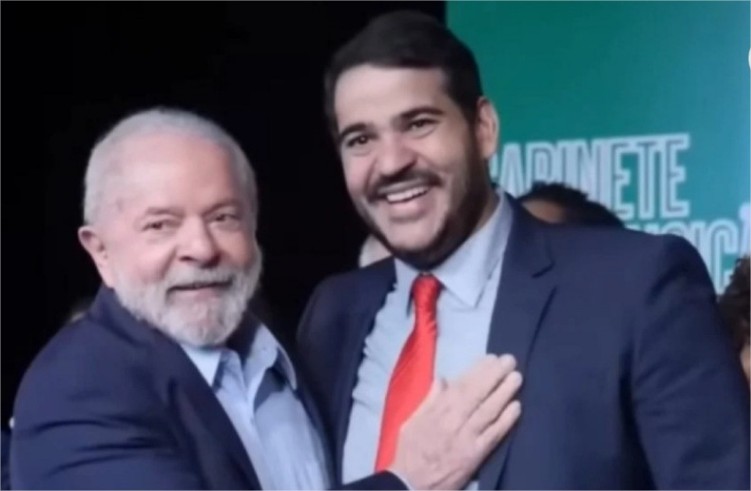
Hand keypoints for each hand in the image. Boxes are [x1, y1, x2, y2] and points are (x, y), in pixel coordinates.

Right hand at [389, 354, 521, 489]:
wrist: (411, 485)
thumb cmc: (410, 453)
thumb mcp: (411, 422)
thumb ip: (428, 401)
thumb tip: (442, 380)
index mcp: (437, 412)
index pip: (461, 386)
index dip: (478, 371)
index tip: (490, 358)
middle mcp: (453, 421)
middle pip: (477, 394)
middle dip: (494, 376)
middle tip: (510, 360)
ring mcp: (466, 438)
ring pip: (488, 411)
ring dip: (504, 392)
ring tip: (517, 377)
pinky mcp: (475, 455)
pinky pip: (493, 435)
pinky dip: (505, 420)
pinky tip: (517, 407)